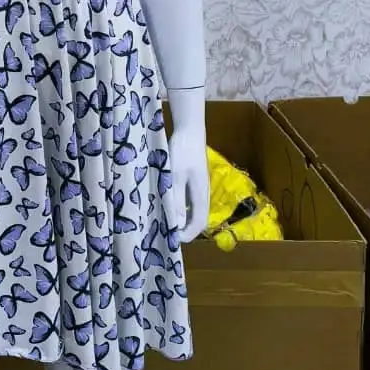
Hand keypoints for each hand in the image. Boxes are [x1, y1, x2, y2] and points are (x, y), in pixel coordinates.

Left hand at [167, 124, 208, 242]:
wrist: (189, 131)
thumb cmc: (182, 152)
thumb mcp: (175, 177)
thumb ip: (177, 200)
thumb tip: (178, 225)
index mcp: (201, 194)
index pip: (199, 223)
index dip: (188, 234)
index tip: (173, 239)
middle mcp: (203, 193)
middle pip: (198, 218)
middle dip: (185, 229)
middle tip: (168, 232)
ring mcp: (200, 186)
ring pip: (194, 209)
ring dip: (183, 218)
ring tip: (166, 220)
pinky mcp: (195, 179)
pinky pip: (190, 200)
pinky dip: (182, 207)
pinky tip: (169, 204)